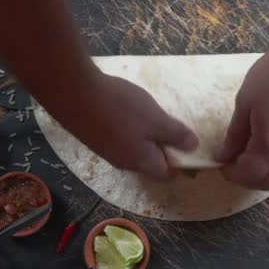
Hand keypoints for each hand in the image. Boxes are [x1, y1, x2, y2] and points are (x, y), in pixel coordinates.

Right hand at [57, 71, 197, 178]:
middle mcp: (123, 162)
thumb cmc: (121, 108)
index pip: (166, 175)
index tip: (187, 144)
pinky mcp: (93, 137)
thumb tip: (193, 147)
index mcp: (141, 162)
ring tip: (148, 114)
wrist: (74, 94)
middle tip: (168, 123)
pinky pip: (118, 139)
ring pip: (133, 149)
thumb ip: (175, 134)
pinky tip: (126, 110)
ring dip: (144, 137)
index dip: (180, 163)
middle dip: (162, 147)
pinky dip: (127, 129)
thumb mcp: (155, 119)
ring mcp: (106, 150)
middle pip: (149, 162)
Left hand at [217, 36, 268, 189]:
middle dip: (247, 179)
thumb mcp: (245, 102)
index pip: (247, 175)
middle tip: (235, 164)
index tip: (221, 163)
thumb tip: (224, 155)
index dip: (231, 173)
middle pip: (267, 182)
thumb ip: (234, 134)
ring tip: (254, 160)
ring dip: (267, 176)